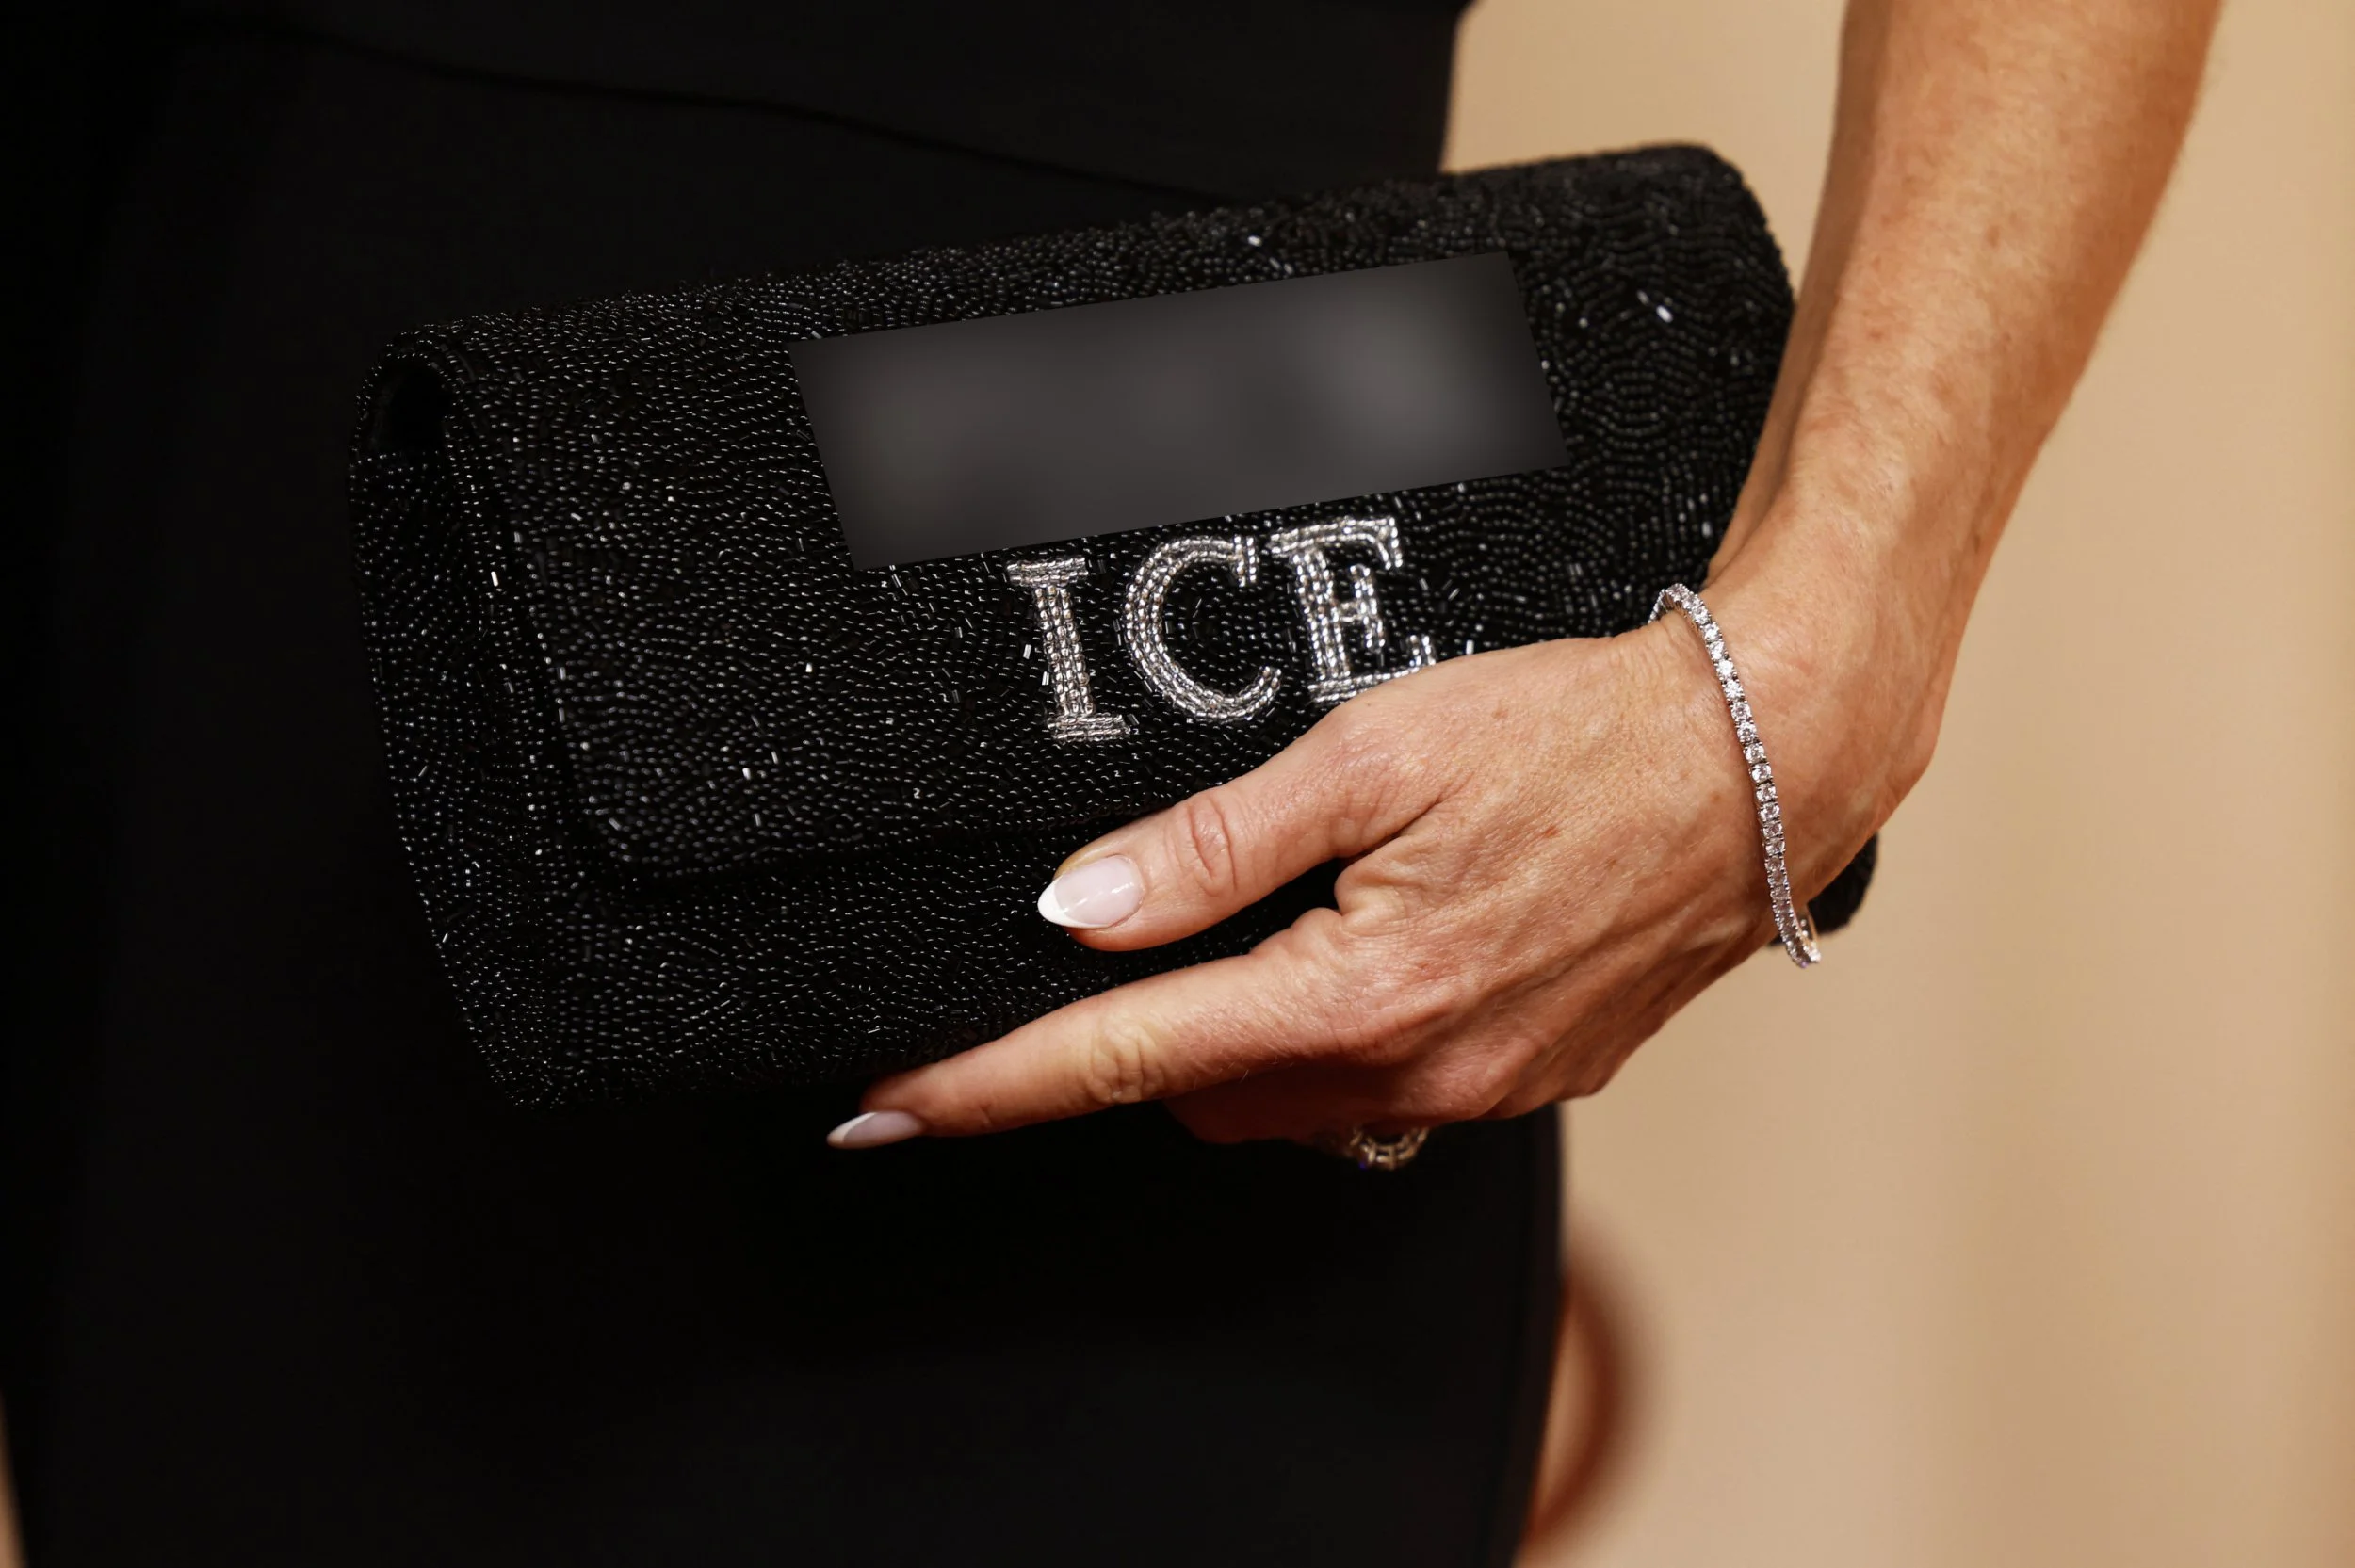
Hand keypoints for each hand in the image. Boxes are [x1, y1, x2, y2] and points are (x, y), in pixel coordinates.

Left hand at [851, 576, 1887, 1146]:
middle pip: (1198, 1090)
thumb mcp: (1371, 755)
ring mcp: (1477, 1091)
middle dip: (1131, 1033)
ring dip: (1235, 1032)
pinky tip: (1364, 941)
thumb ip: (1212, 844)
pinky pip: (1375, 1088)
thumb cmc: (1578, 734)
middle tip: (1119, 928)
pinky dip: (1327, 1032)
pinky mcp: (1523, 1081)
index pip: (1123, 1057)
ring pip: (1285, 1099)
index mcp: (1359, 994)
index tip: (885, 1103)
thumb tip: (1080, 912)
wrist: (1764, 763)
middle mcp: (1416, 1072)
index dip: (988, 1084)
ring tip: (1269, 913)